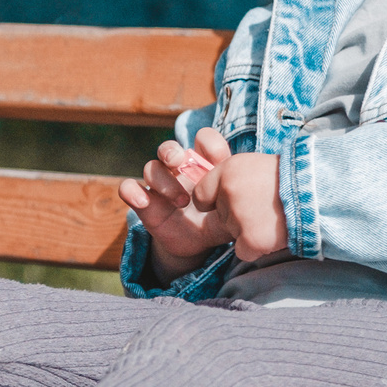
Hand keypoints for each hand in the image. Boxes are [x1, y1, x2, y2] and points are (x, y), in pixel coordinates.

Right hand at [119, 126, 290, 274]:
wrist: (199, 245)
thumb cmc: (220, 221)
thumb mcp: (233, 213)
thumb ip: (241, 205)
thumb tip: (257, 204)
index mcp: (203, 165)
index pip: (203, 140)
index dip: (208, 143)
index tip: (217, 157)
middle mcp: (179, 170)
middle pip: (168, 148)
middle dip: (172, 150)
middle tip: (181, 160)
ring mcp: (160, 186)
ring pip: (150, 168)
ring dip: (163, 180)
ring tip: (180, 200)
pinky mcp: (145, 203)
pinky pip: (128, 190)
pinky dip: (132, 192)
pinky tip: (143, 201)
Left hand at [203, 133, 291, 261]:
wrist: (321, 192)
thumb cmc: (291, 178)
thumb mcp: (255, 165)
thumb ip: (230, 179)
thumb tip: (211, 196)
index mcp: (227, 171)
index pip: (200, 196)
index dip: (214, 203)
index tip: (231, 203)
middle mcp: (228, 192)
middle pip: (220, 218)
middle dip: (238, 217)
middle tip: (265, 208)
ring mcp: (239, 216)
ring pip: (233, 234)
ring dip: (251, 231)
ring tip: (275, 217)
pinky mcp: (252, 239)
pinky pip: (244, 252)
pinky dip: (258, 248)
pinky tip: (274, 234)